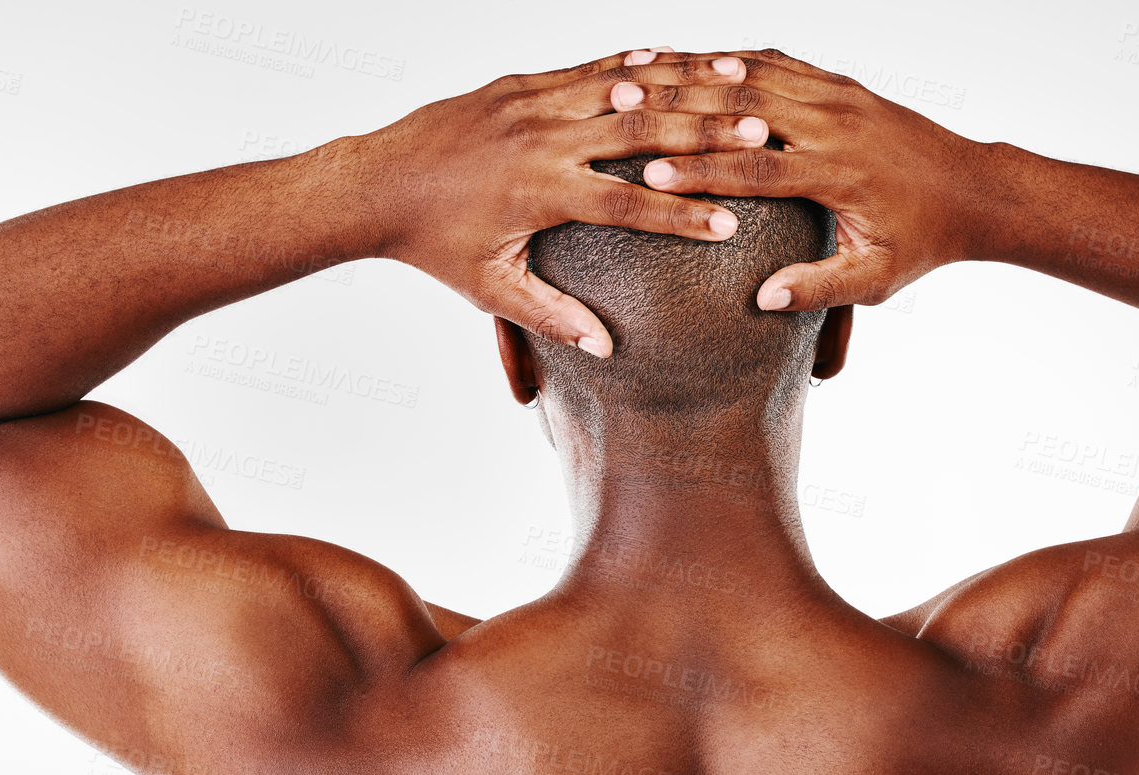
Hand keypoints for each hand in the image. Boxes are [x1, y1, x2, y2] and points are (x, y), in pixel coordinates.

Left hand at [363, 48, 771, 355]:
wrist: (375, 183)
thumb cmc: (434, 246)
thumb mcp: (490, 290)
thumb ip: (551, 316)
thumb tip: (607, 349)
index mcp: (538, 192)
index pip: (627, 205)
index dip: (682, 217)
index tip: (732, 226)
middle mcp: (538, 139)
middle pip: (639, 132)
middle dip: (705, 134)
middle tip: (763, 136)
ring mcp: (529, 103)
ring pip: (621, 88)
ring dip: (683, 89)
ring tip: (739, 89)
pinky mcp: (519, 83)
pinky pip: (588, 69)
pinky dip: (634, 65)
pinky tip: (676, 63)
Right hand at [621, 50, 979, 311]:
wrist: (973, 189)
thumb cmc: (922, 241)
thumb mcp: (877, 279)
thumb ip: (821, 288)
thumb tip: (765, 299)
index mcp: (839, 173)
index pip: (754, 168)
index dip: (698, 172)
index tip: (647, 176)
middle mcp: (837, 124)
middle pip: (744, 108)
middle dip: (684, 111)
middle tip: (628, 113)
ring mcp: (840, 97)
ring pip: (758, 74)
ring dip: (701, 76)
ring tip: (648, 80)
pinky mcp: (842, 85)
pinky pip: (780, 63)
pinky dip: (736, 61)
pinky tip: (698, 64)